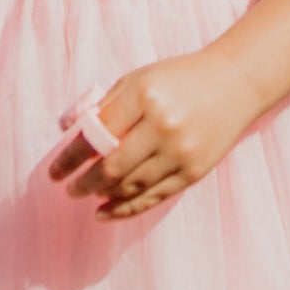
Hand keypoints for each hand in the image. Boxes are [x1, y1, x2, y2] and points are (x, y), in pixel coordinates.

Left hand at [44, 49, 270, 219]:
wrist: (235, 83)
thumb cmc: (179, 79)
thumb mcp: (138, 79)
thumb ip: (105, 104)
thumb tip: (67, 128)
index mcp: (144, 96)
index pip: (96, 135)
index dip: (70, 158)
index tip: (54, 172)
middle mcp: (162, 125)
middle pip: (111, 167)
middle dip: (83, 183)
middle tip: (69, 188)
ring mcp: (180, 152)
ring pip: (131, 186)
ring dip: (103, 195)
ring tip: (88, 194)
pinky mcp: (194, 171)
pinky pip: (154, 197)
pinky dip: (126, 208)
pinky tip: (106, 210)